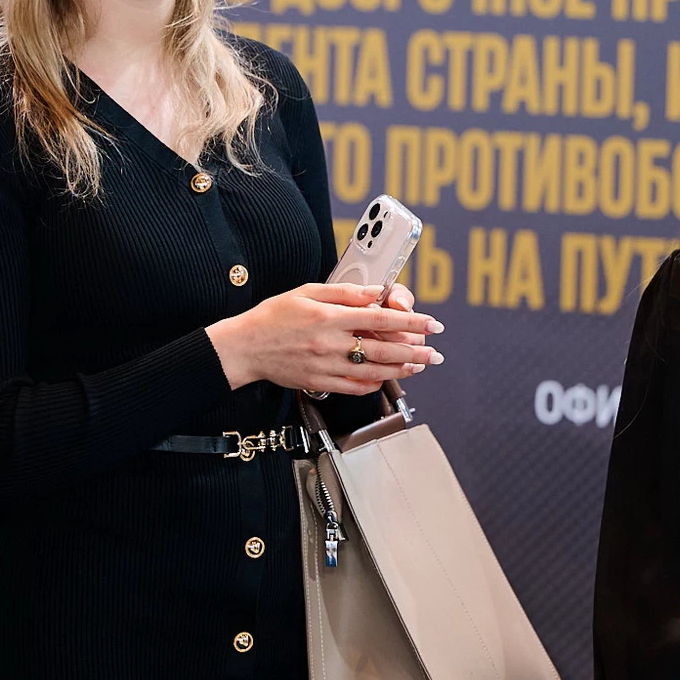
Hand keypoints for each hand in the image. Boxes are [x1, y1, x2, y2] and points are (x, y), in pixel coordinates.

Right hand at [206, 282, 443, 395]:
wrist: (244, 347)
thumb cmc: (273, 316)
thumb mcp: (307, 292)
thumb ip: (345, 293)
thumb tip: (376, 293)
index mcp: (330, 317)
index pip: (381, 318)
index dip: (412, 321)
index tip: (432, 323)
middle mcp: (331, 343)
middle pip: (384, 349)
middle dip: (415, 351)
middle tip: (435, 353)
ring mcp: (326, 366)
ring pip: (373, 371)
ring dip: (401, 369)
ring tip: (418, 366)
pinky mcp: (319, 383)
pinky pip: (354, 387)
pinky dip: (374, 384)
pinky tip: (385, 378)